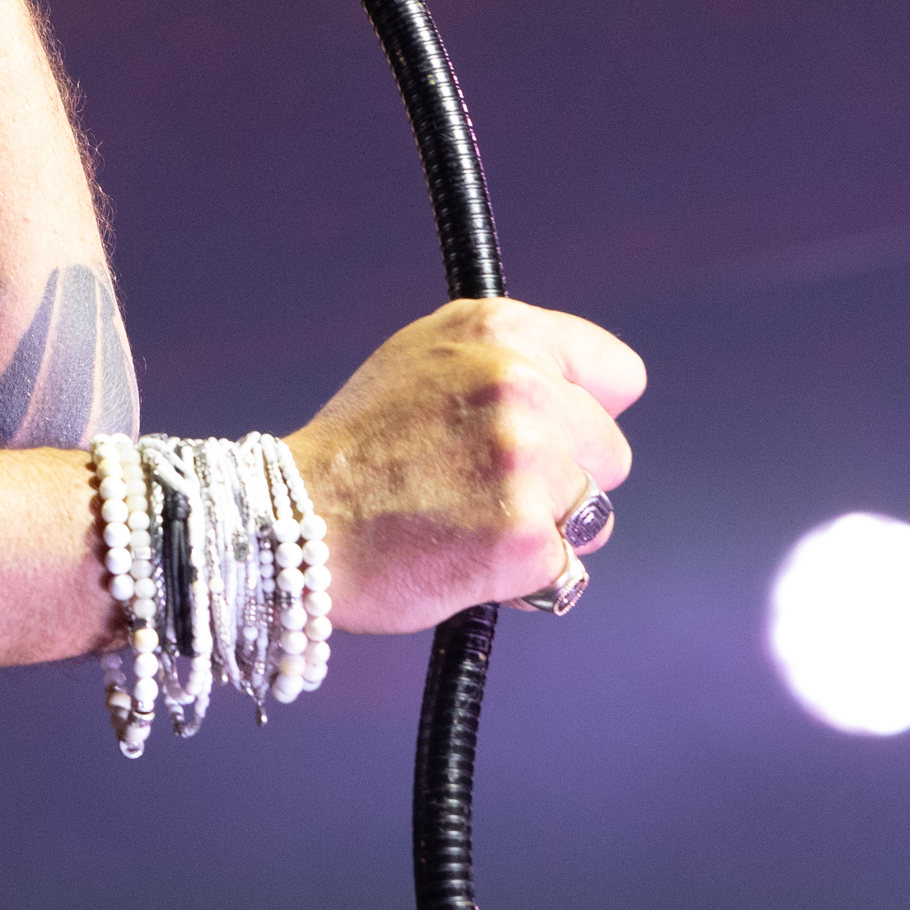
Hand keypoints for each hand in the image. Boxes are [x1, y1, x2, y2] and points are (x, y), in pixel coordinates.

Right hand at [285, 298, 644, 634]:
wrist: (292, 522)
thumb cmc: (357, 449)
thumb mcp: (424, 358)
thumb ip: (507, 359)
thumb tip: (587, 389)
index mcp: (498, 330)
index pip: (616, 374)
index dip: (583, 410)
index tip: (547, 432)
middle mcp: (518, 384)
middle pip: (611, 452)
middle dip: (565, 479)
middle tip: (486, 486)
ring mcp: (524, 462)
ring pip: (594, 515)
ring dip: (546, 530)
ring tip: (472, 522)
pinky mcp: (523, 537)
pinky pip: (567, 571)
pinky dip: (525, 580)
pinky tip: (468, 560)